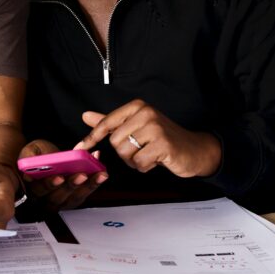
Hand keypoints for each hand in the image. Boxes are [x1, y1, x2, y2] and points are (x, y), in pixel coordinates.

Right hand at [20, 139, 106, 210]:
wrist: (47, 156)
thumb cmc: (38, 155)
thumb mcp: (30, 150)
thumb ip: (28, 158)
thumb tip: (27, 174)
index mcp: (32, 188)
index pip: (39, 190)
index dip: (50, 184)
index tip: (59, 177)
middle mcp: (45, 199)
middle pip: (58, 197)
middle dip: (72, 185)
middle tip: (82, 174)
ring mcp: (61, 201)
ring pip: (74, 198)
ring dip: (88, 186)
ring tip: (99, 174)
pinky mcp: (73, 198)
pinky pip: (84, 194)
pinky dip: (95, 183)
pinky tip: (101, 172)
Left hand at [76, 100, 221, 177]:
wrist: (194, 149)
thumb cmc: (162, 138)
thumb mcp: (135, 126)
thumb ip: (110, 122)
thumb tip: (85, 116)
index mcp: (137, 107)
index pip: (106, 123)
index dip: (92, 137)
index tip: (80, 148)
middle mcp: (146, 113)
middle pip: (115, 142)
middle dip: (124, 152)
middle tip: (141, 150)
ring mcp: (155, 128)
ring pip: (125, 153)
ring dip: (134, 161)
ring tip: (149, 154)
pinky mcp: (163, 144)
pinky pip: (139, 163)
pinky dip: (145, 167)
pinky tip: (156, 160)